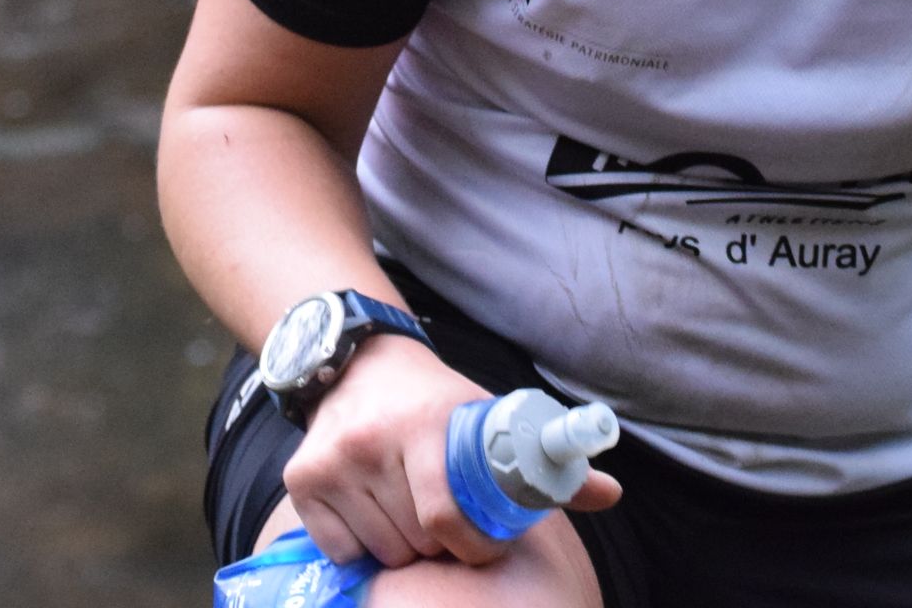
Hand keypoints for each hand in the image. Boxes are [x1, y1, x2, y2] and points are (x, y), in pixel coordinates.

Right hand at [283, 333, 619, 569]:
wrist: (360, 362)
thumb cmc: (436, 402)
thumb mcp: (490, 416)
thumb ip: (546, 460)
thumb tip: (610, 494)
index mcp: (426, 424)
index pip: (447, 515)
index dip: (472, 547)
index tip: (483, 548)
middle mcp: (371, 440)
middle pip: (415, 541)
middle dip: (440, 546)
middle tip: (448, 526)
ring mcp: (331, 461)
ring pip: (380, 550)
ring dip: (402, 547)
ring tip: (411, 515)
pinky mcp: (300, 479)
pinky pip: (339, 549)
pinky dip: (361, 547)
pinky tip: (374, 514)